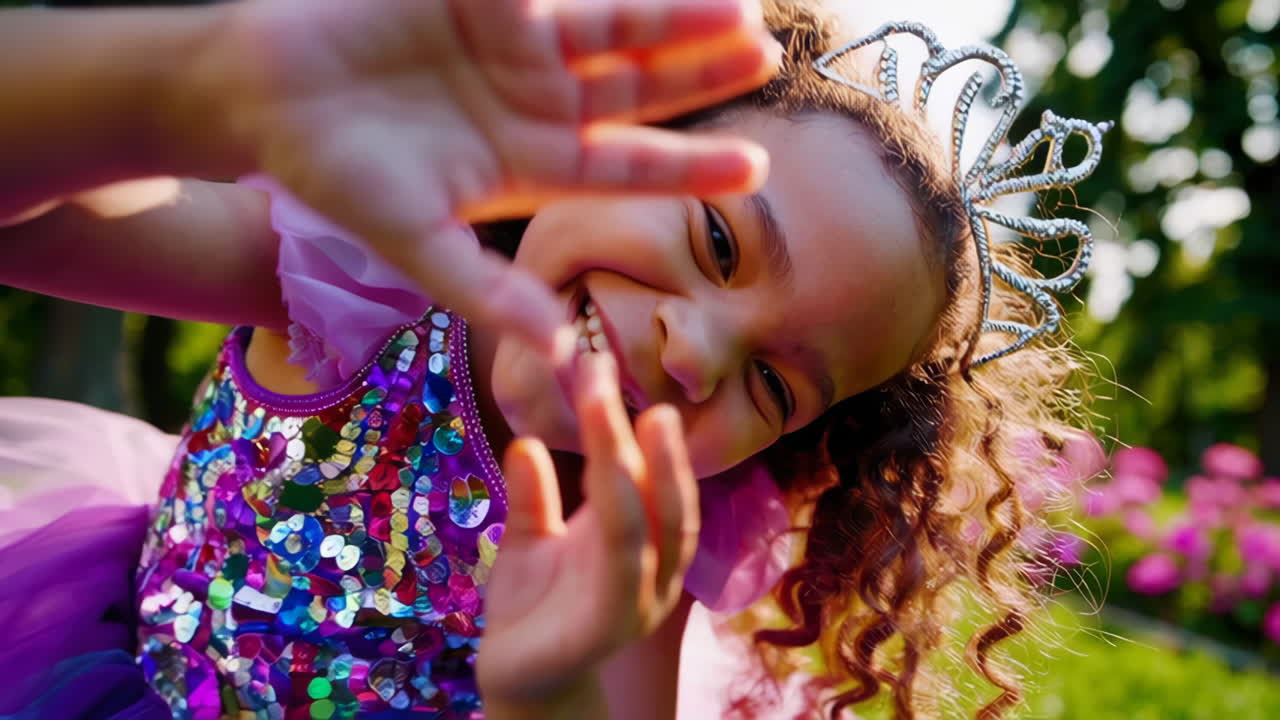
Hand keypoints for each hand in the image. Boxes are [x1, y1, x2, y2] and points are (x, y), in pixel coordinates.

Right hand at [208, 0, 777, 364]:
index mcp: (532, 164)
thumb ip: (488, 294)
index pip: (630, 166)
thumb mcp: (417, 244)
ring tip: (739, 8)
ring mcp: (516, 44)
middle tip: (765, 59)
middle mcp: (538, 103)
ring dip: (674, 16)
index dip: (692, 167)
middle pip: (639, 87)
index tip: (757, 170)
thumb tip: (562, 354)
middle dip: (702, 74)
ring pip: (614, 26)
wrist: (261, 93)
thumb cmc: (334, 176)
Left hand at [476, 353, 699, 705]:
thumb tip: (526, 440)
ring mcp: (638, 600)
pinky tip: (598, 475)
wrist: (519, 681)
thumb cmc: (532, 608)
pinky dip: (615, 523)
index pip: (654, 480)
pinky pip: (621, 570)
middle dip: (642, 433)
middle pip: (661, 497)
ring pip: (646, 526)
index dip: (641, 430)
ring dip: (636, 465)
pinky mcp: (607, 627)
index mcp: (640, 542)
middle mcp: (652, 569)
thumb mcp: (528, 540)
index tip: (607, 370)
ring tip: (621, 414)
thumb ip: (533, 497)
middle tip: (611, 374)